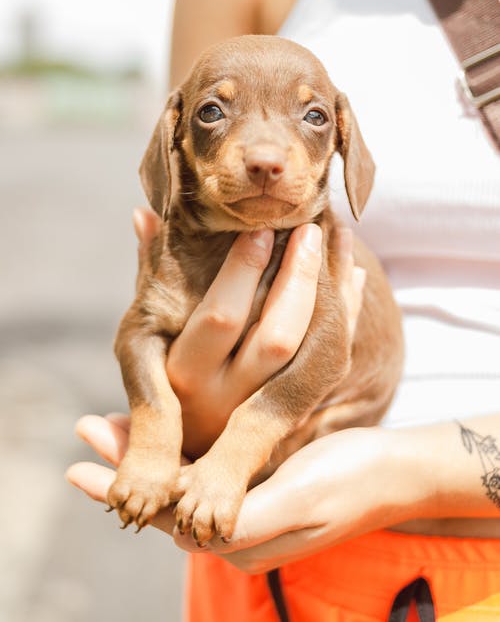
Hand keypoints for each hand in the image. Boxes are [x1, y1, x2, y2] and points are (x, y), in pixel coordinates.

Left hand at [66, 416, 424, 571]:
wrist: (396, 473)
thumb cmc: (353, 481)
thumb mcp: (300, 497)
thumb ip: (243, 514)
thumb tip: (184, 521)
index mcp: (241, 540)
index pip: (166, 514)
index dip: (123, 486)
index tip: (79, 465)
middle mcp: (236, 531)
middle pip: (166, 497)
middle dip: (126, 463)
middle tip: (88, 428)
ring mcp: (246, 510)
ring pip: (181, 483)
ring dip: (148, 453)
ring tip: (111, 424)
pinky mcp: (257, 489)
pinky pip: (204, 473)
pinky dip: (178, 451)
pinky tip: (165, 430)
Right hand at [67, 208, 366, 561]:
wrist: (198, 454)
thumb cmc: (164, 375)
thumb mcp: (147, 332)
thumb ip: (149, 275)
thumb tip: (144, 214)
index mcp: (184, 375)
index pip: (221, 318)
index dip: (243, 271)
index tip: (261, 229)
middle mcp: (228, 400)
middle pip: (277, 338)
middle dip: (297, 279)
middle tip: (309, 230)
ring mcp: (268, 413)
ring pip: (315, 352)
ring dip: (332, 291)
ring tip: (338, 236)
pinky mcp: (300, 413)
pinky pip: (333, 362)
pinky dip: (347, 313)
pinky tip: (350, 272)